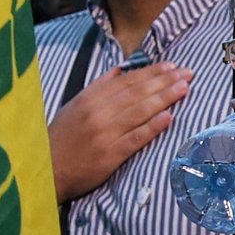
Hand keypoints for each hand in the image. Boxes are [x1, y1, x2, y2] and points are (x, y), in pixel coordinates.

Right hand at [52, 61, 187, 203]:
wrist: (47, 168)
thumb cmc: (63, 137)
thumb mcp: (74, 105)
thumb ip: (98, 87)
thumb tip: (120, 69)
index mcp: (89, 98)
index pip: (127, 81)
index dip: (151, 72)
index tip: (171, 66)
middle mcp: (98, 112)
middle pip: (137, 92)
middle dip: (164, 81)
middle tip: (187, 73)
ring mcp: (104, 133)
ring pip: (139, 111)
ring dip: (164, 98)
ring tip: (184, 88)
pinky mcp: (110, 154)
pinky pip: (135, 138)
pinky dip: (152, 127)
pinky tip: (169, 117)